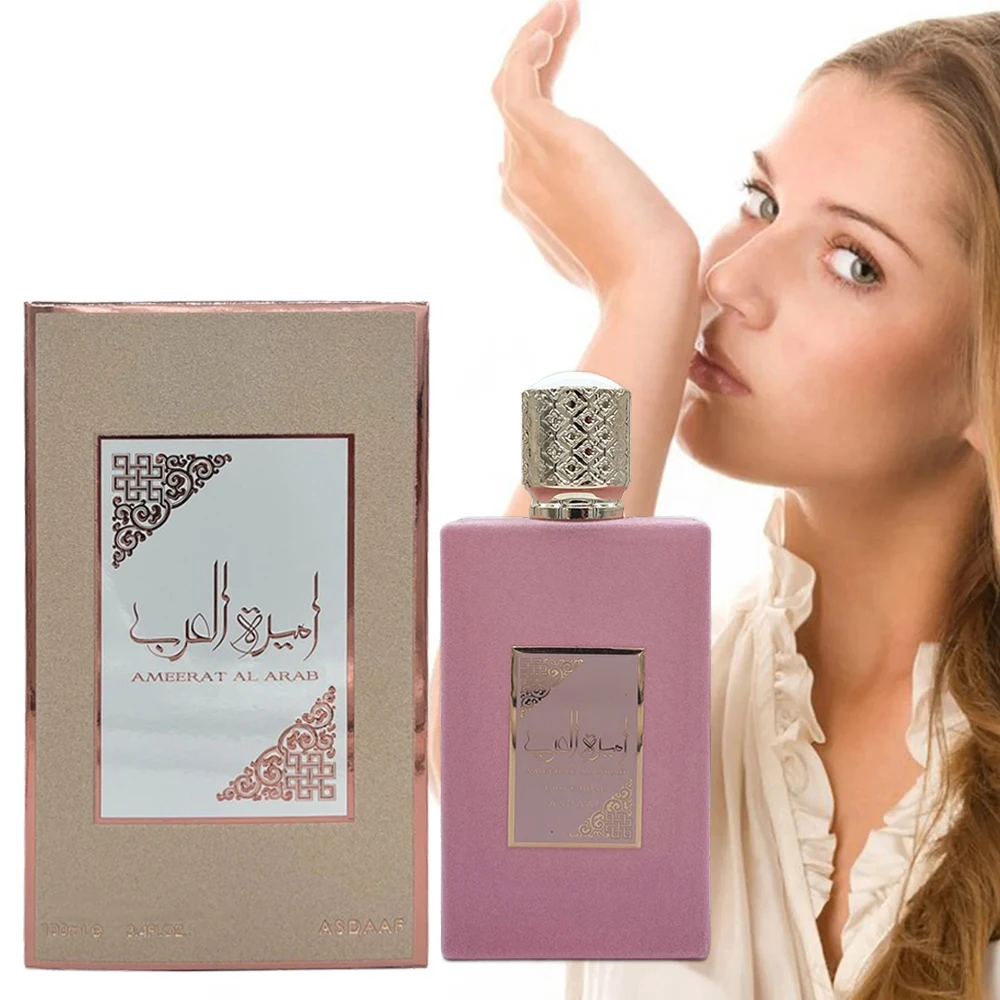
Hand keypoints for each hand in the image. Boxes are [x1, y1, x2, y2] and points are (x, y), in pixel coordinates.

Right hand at [492, 0, 699, 304]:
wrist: (647, 284)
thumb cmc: (643, 273)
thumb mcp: (610, 245)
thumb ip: (589, 218)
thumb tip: (587, 194)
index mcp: (533, 207)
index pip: (518, 143)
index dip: (537, 99)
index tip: (562, 62)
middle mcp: (519, 183)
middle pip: (510, 109)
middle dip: (533, 63)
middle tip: (563, 25)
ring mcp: (526, 162)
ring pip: (508, 85)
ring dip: (532, 41)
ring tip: (563, 10)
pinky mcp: (547, 140)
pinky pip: (520, 75)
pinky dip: (532, 42)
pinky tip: (560, 18)